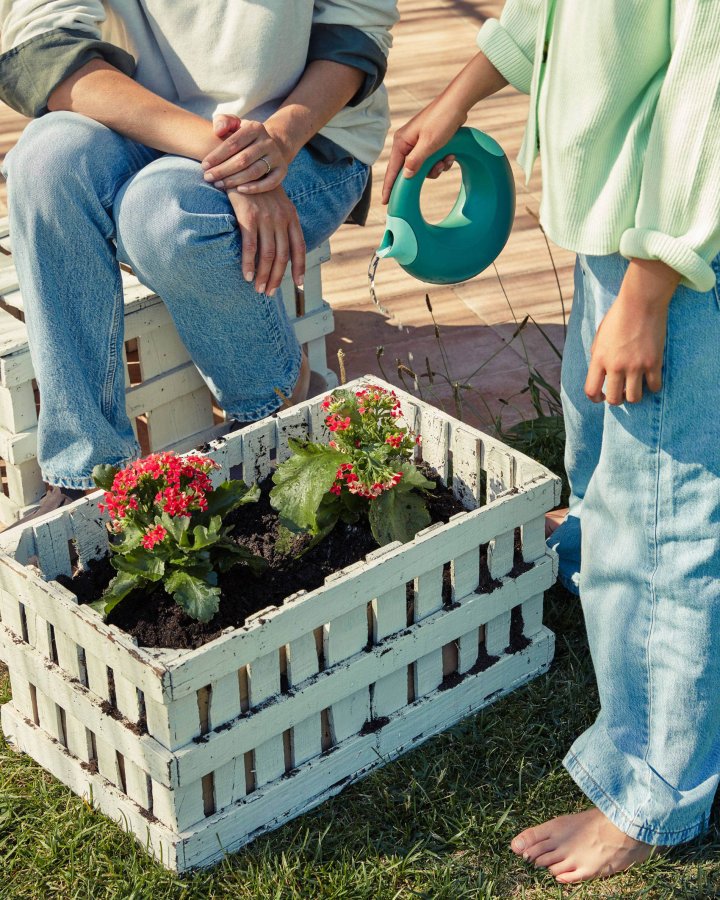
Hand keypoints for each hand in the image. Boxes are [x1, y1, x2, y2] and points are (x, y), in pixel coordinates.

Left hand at [202, 116, 290, 192]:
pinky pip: (270, 183)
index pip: (233, 143)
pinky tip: (239, 191)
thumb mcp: (233, 124)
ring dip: (234, 180)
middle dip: (223, 170)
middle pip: (242, 159)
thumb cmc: (242, 137)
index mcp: (255, 128)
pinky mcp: (282, 170)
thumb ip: (223, 121)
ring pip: (254, 172)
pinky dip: (255, 188)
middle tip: (208, 178)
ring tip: (219, 185)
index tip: (204, 166)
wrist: (267, 147)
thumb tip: (218, 131)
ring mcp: (276, 157)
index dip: (217, 156)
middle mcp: (268, 141)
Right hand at [227, 186, 304, 294]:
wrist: (239, 164)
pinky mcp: (248, 216)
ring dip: (264, 276)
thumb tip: (280, 246)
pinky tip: (247, 275)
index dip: (299, 267)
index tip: (298, 284)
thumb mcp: (276, 202)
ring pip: (268, 255)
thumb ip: (281, 222)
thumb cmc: (255, 186)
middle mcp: (281, 218)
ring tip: (259, 289)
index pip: (299, 247)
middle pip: (283, 256)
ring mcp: (266, 217)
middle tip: (270, 292)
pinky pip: (250, 246)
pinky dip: (249, 264)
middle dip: (277, 278)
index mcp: (291, 216)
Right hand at [381, 98, 465, 203]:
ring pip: (423, 168)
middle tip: (439, 167)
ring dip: (437, 166)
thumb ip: (415, 161)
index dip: (388, 187)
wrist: (458, 103)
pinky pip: (431, 160)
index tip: (385, 202)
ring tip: (447, 157)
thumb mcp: (428, 144)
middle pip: (410, 170)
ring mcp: (418, 143)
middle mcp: (407, 143)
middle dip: (426, 172)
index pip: (392, 169)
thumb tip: (404, 176)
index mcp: (402, 142)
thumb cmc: (442, 120)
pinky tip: (450, 154)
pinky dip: (441, 160)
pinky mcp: (429, 143)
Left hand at [584, 259, 678, 404]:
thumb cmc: (619, 316)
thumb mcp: (600, 336)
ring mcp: (636, 366)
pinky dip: (652, 386)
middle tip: (621, 393)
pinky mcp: (654, 362)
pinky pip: (654, 386)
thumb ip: (598, 356)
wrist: (641, 302)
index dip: (596, 399)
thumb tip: (602, 374)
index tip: (601, 397)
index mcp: (599, 359)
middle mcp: (616, 366)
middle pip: (614, 400)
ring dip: (634, 396)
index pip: (591, 391)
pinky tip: (651, 380)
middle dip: (616, 399)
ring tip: (635, 387)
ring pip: (634, 398)